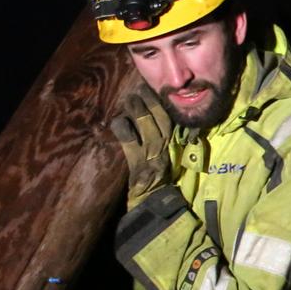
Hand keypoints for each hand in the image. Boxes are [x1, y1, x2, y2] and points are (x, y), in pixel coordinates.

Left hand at [110, 87, 172, 209]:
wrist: (154, 200)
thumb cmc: (159, 177)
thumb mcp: (167, 155)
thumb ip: (163, 138)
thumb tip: (153, 117)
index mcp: (173, 143)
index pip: (169, 117)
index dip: (160, 101)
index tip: (151, 88)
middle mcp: (164, 145)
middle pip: (159, 115)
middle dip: (149, 100)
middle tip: (138, 89)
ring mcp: (150, 153)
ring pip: (144, 123)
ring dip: (136, 109)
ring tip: (129, 99)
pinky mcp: (137, 162)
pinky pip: (129, 140)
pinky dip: (122, 129)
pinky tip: (117, 122)